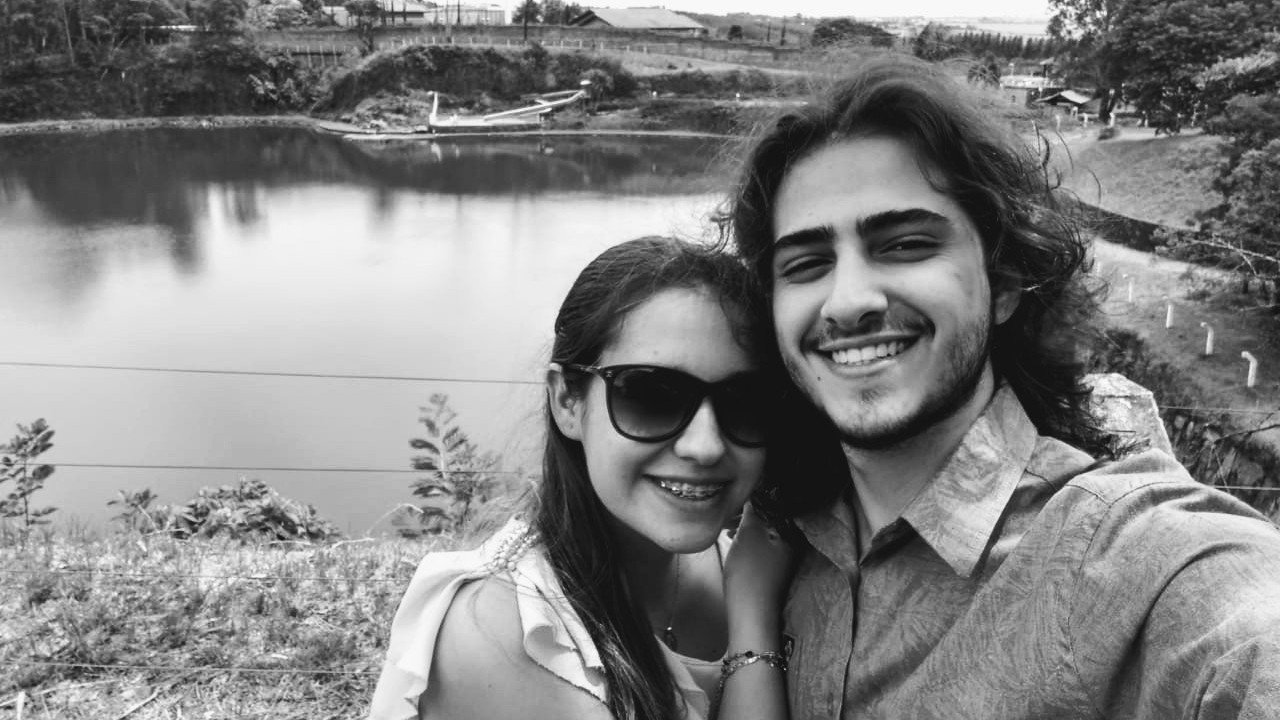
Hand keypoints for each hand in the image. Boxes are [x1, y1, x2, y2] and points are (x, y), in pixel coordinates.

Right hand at [723, 503, 798, 618]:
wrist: (752, 613)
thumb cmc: (750, 572)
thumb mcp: (747, 535)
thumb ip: (752, 511)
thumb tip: (753, 494)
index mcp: (790, 531)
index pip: (774, 502)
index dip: (753, 496)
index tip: (734, 496)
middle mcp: (792, 541)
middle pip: (768, 517)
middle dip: (746, 512)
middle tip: (725, 514)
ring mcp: (784, 556)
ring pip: (762, 530)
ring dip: (744, 525)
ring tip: (725, 528)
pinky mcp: (774, 567)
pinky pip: (760, 543)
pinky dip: (746, 539)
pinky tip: (732, 541)